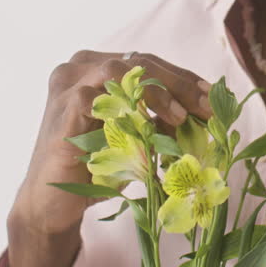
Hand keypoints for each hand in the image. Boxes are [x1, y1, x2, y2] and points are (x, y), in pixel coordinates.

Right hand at [5, 51, 213, 266]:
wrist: (53, 203)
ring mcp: (68, 84)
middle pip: (139, 62)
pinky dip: (129, 111)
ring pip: (121, 71)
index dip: (183, 78)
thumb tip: (203, 112)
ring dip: (157, 92)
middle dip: (179, 84)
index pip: (148, 63)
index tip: (211, 97)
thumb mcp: (135, 136)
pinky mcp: (63, 107)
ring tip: (181, 116)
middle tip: (206, 107)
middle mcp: (79, 68)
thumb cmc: (95, 167)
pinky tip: (149, 127)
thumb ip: (159, 117)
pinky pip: (98, 99)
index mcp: (96, 67)